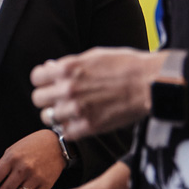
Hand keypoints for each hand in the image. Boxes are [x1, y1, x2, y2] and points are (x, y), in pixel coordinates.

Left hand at [30, 48, 164, 139]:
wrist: (152, 83)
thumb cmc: (127, 66)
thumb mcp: (94, 55)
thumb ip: (69, 64)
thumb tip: (50, 68)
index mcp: (68, 68)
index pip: (36, 78)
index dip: (43, 80)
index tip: (50, 83)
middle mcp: (68, 89)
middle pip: (38, 99)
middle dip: (47, 98)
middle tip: (58, 99)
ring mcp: (78, 109)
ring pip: (48, 117)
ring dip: (56, 114)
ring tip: (68, 112)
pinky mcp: (90, 126)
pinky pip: (65, 132)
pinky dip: (69, 129)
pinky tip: (78, 122)